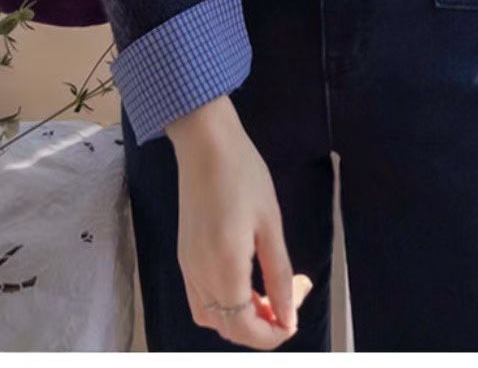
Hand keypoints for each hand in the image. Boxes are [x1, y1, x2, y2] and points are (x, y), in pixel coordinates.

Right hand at [166, 96, 312, 348]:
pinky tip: (243, 283)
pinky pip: (199, 298)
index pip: (244, 328)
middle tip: (287, 302)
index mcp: (224, 265)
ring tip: (266, 296)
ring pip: (211, 317)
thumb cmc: (243, 174)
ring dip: (240, 319)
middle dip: (260, 328)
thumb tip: (288, 315)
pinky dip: (222, 305)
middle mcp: (199, 273)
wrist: (205, 143)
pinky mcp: (183, 254)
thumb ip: (278, 274)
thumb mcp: (270, 223)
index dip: (271, 335)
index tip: (294, 319)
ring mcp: (187, 265)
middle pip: (227, 328)